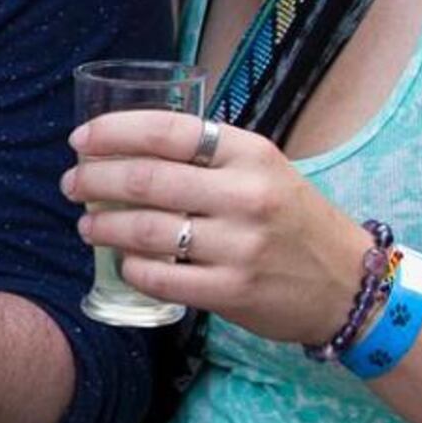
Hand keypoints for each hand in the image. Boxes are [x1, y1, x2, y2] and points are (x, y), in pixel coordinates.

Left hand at [62, 112, 366, 347]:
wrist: (349, 284)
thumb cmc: (293, 220)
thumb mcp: (264, 171)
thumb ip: (208, 157)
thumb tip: (126, 147)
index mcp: (251, 154)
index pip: (167, 131)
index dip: (113, 132)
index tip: (81, 139)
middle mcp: (246, 195)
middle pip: (146, 180)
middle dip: (95, 180)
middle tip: (72, 184)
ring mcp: (241, 246)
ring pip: (146, 231)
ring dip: (104, 226)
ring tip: (87, 225)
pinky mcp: (234, 291)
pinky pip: (161, 278)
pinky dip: (131, 269)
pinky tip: (123, 263)